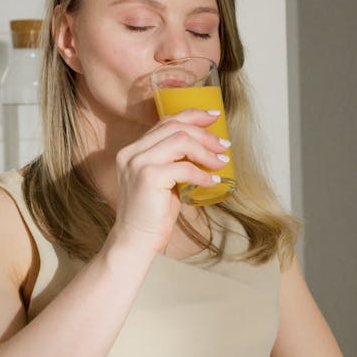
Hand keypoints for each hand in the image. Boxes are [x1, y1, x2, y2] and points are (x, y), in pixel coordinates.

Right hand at [112, 110, 228, 254]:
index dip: (192, 116)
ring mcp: (138, 163)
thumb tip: (205, 147)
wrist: (134, 240)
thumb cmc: (152, 213)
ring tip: (221, 163)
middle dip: (204, 133)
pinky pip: (184, 167)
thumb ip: (173, 161)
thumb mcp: (162, 180)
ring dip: (206, 151)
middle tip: (224, 145)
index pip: (165, 122)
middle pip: (175, 127)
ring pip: (181, 141)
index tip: (213, 116)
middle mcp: (132, 152)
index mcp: (132, 149)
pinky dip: (203, 174)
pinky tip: (213, 182)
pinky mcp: (148, 177)